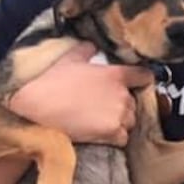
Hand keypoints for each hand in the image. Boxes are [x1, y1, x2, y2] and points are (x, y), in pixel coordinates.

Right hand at [9, 43, 151, 145]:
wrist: (38, 108)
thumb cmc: (52, 82)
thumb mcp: (69, 60)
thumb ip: (85, 50)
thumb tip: (91, 45)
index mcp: (115, 74)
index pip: (144, 76)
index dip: (140, 81)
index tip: (134, 85)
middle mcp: (122, 94)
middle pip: (134, 103)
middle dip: (123, 105)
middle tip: (104, 107)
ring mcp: (118, 115)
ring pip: (130, 121)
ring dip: (120, 122)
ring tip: (101, 122)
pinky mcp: (111, 133)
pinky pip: (123, 138)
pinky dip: (115, 138)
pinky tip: (100, 134)